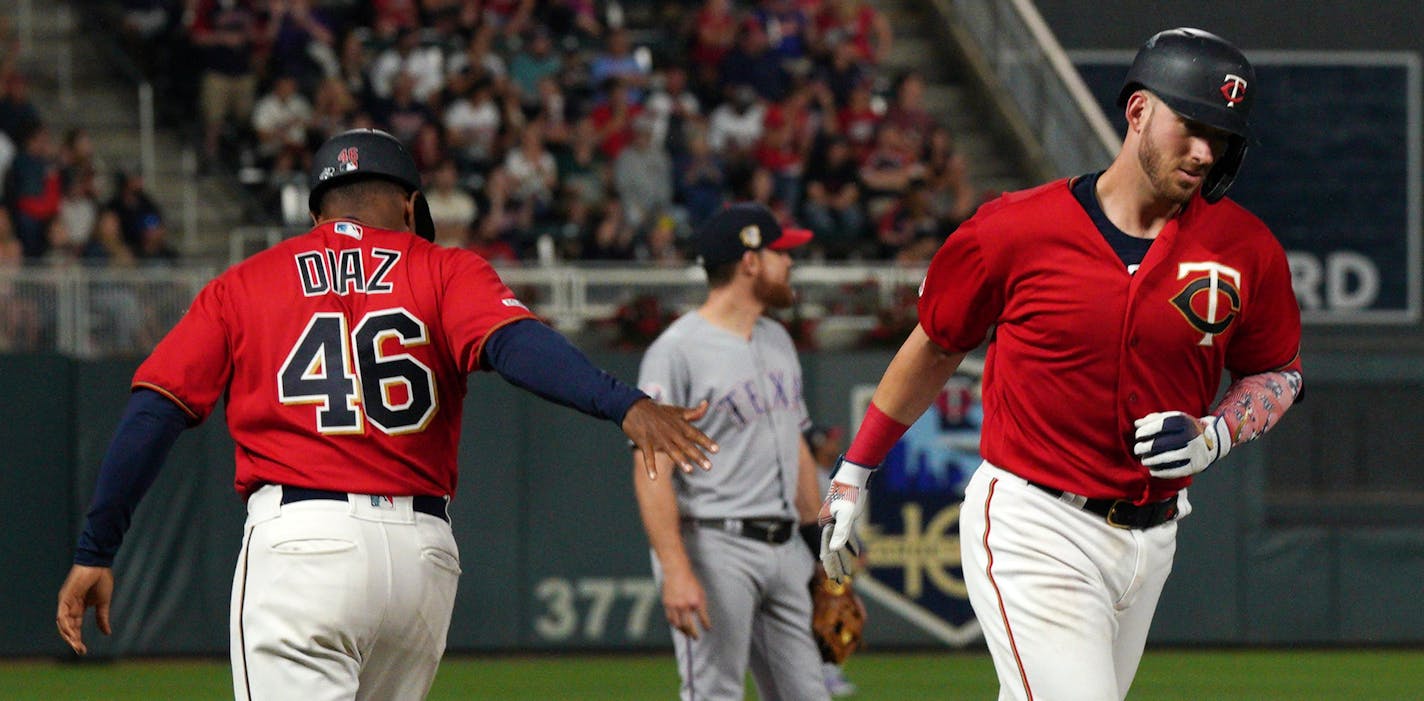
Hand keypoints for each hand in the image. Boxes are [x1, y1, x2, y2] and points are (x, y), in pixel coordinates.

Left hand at [56, 565, 114, 654]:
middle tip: (80, 651)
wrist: (98, 563)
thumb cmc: (101, 579)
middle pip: (68, 628)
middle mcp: (69, 607)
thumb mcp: (103, 602)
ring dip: (69, 636)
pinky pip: (62, 615)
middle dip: (73, 641)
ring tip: (76, 645)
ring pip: (63, 624)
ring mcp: (66, 602)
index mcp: (78, 608)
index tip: (84, 651)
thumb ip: (102, 617)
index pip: (76, 627)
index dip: (78, 639)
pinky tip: (72, 634)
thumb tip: (107, 633)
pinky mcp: (65, 597)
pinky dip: (65, 625)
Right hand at [622, 399, 718, 479]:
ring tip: (689, 470)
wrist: (633, 407)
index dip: (706, 441)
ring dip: (680, 460)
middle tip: (709, 467)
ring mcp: (657, 437)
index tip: (716, 450)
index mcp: (679, 424)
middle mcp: (670, 431)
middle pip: (686, 445)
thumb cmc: (658, 411)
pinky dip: (650, 466)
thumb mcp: (677, 411)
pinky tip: (654, 478)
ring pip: (670, 450)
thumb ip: (693, 412)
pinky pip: (647, 456)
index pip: (695, 434)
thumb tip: (707, 404)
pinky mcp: (644, 442)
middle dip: (697, 456)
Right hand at [660, 566, 710, 639]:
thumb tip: (702, 619)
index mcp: (696, 601)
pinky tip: (679, 626)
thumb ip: (701, 606)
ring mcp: (675, 606)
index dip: (706, 626)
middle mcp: (685, 605)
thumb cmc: (690, 582)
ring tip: (687, 634)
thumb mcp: (700, 592)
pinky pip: (670, 619)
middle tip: (696, 638)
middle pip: (688, 626)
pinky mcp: (667, 604)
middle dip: (693, 634)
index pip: (703, 618)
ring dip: (683, 631)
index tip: (707, 629)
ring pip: (678, 625)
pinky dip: (675, 625)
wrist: (676, 572)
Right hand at [818, 457, 873, 580]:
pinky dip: (849, 545)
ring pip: (838, 542)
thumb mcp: (847, 514)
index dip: (831, 566)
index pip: (827, 550)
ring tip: (847, 570)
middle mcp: (829, 522)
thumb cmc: (851, 492)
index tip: (835, 579)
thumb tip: (836, 549)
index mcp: (827, 523)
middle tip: (840, 580)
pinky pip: (845, 535)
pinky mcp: (845, 514)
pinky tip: (856, 552)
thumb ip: (841, 532)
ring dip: (842, 557)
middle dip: (836, 565)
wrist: (855, 472)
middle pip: (831, 548)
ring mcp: (836, 518)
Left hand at [1133, 411, 1231, 478]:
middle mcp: (1190, 436)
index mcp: (1184, 422)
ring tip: (1144, 460)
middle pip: (1160, 444)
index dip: (1144, 431)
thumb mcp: (1174, 418)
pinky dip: (1160, 472)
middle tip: (1137, 450)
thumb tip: (1137, 424)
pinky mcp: (1195, 466)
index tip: (1138, 436)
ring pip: (1166, 458)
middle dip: (1144, 447)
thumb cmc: (1185, 428)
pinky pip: (1174, 471)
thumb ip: (1155, 419)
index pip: (1159, 426)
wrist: (1212, 440)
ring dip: (1150, 461)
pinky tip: (1152, 470)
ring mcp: (1194, 452)